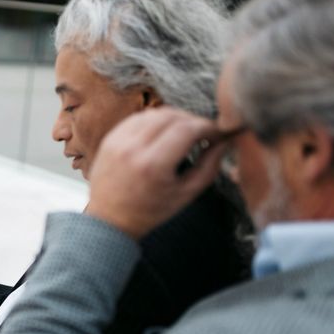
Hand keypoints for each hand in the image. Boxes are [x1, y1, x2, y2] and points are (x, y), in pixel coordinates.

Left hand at [84, 108, 227, 238]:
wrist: (109, 220)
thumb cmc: (149, 212)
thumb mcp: (185, 195)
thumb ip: (209, 167)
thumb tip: (224, 142)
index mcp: (153, 165)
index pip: (187, 129)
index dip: (208, 127)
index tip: (217, 133)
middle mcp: (133, 149)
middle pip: (172, 116)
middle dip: (193, 121)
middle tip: (203, 133)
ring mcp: (118, 141)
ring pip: (155, 113)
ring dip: (175, 118)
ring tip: (185, 133)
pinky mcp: (110, 138)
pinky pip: (138, 118)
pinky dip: (155, 120)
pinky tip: (163, 133)